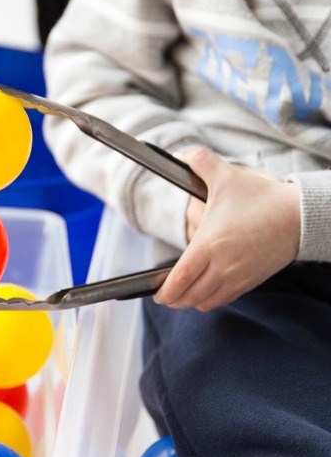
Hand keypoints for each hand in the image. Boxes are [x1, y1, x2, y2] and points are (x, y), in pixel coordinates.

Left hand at [154, 147, 300, 310]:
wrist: (300, 216)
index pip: (180, 280)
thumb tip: (181, 154)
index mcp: (210, 245)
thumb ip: (200, 162)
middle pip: (190, 297)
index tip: (156, 293)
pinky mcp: (251, 281)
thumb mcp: (228, 175)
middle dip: (173, 299)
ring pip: (206, 302)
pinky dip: (210, 299)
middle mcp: (222, 266)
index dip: (165, 291)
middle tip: (164, 295)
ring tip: (182, 293)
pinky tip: (205, 289)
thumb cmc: (263, 197)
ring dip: (191, 301)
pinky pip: (224, 299)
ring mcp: (238, 277)